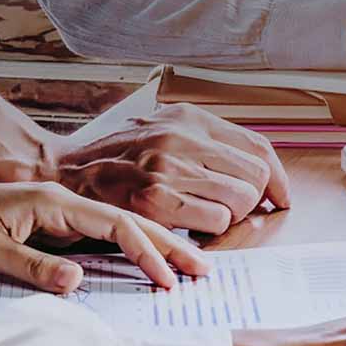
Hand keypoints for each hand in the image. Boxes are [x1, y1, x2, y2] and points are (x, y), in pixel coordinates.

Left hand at [0, 181, 209, 291]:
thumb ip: (33, 264)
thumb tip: (79, 281)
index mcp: (55, 202)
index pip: (116, 224)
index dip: (146, 251)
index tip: (166, 278)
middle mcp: (67, 204)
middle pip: (131, 221)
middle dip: (169, 244)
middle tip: (202, 267)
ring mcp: (64, 214)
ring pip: (123, 228)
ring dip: (157, 246)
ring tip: (188, 264)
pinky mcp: (57, 226)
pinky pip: (104, 239)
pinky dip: (131, 251)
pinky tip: (148, 262)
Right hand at [56, 103, 290, 234]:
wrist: (65, 171)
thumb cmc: (120, 155)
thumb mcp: (164, 129)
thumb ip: (207, 142)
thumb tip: (259, 170)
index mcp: (190, 118)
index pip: (258, 147)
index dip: (278, 177)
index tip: (281, 195)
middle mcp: (183, 137)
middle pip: (256, 176)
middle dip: (253, 199)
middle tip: (235, 208)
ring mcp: (169, 168)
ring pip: (241, 200)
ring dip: (232, 215)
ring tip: (206, 214)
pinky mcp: (156, 199)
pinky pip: (217, 220)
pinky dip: (213, 228)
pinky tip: (193, 223)